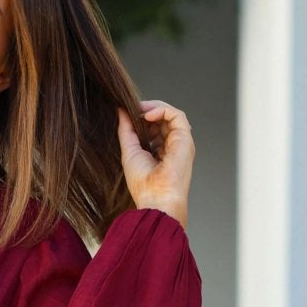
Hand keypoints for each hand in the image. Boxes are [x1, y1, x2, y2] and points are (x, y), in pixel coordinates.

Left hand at [116, 99, 193, 222]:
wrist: (157, 199)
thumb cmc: (144, 185)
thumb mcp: (129, 151)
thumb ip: (126, 130)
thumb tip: (121, 111)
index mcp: (161, 152)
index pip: (154, 129)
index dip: (142, 119)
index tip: (129, 115)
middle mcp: (173, 146)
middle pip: (163, 120)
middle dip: (147, 111)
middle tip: (133, 109)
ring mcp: (180, 142)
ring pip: (170, 115)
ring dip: (154, 108)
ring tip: (139, 110)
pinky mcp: (185, 138)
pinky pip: (176, 115)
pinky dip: (162, 110)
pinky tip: (147, 115)